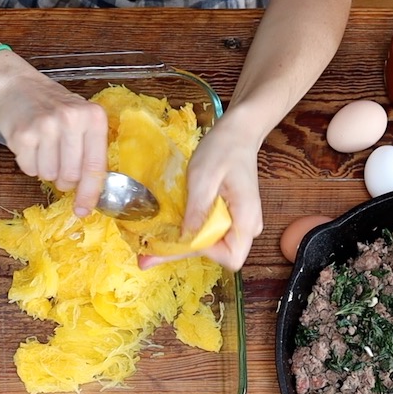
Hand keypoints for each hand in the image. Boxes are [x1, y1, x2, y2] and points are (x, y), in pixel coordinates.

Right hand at [0, 70, 110, 216]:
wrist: (16, 85)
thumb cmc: (51, 106)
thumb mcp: (80, 118)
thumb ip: (89, 149)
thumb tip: (91, 193)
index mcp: (93, 117)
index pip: (96, 166)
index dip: (90, 193)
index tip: (84, 210)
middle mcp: (71, 120)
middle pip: (71, 176)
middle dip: (64, 178)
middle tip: (58, 161)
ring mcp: (46, 127)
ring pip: (49, 175)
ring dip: (45, 169)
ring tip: (43, 147)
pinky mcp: (23, 135)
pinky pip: (29, 169)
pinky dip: (28, 163)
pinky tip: (30, 144)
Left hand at [141, 116, 264, 271]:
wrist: (237, 134)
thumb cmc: (223, 150)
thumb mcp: (204, 176)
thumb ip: (197, 209)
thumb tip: (185, 238)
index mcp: (247, 219)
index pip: (230, 256)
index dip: (204, 252)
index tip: (181, 237)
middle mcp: (248, 228)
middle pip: (219, 256)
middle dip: (183, 255)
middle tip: (145, 259)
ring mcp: (239, 224)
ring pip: (212, 247)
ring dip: (183, 246)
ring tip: (150, 249)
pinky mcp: (229, 218)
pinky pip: (209, 233)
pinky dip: (188, 234)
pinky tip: (167, 233)